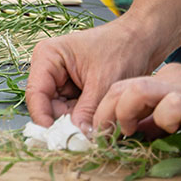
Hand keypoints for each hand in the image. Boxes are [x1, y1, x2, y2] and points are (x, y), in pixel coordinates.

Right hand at [24, 20, 162, 132]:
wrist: (144, 41)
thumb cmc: (123, 48)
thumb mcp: (103, 82)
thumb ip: (87, 112)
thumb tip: (78, 138)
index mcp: (48, 56)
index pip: (36, 94)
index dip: (44, 119)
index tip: (58, 139)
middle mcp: (50, 68)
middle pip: (48, 106)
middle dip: (65, 123)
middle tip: (84, 137)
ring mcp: (62, 80)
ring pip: (62, 112)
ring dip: (78, 122)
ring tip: (97, 126)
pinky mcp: (75, 89)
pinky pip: (74, 111)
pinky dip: (85, 119)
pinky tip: (99, 119)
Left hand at [94, 63, 180, 146]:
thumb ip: (164, 118)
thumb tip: (138, 132)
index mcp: (167, 81)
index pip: (123, 89)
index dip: (108, 112)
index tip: (106, 135)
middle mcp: (170, 80)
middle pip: (119, 87)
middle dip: (104, 114)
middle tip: (105, 138)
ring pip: (134, 90)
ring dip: (123, 114)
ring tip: (127, 133)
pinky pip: (169, 107)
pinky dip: (161, 121)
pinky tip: (169, 132)